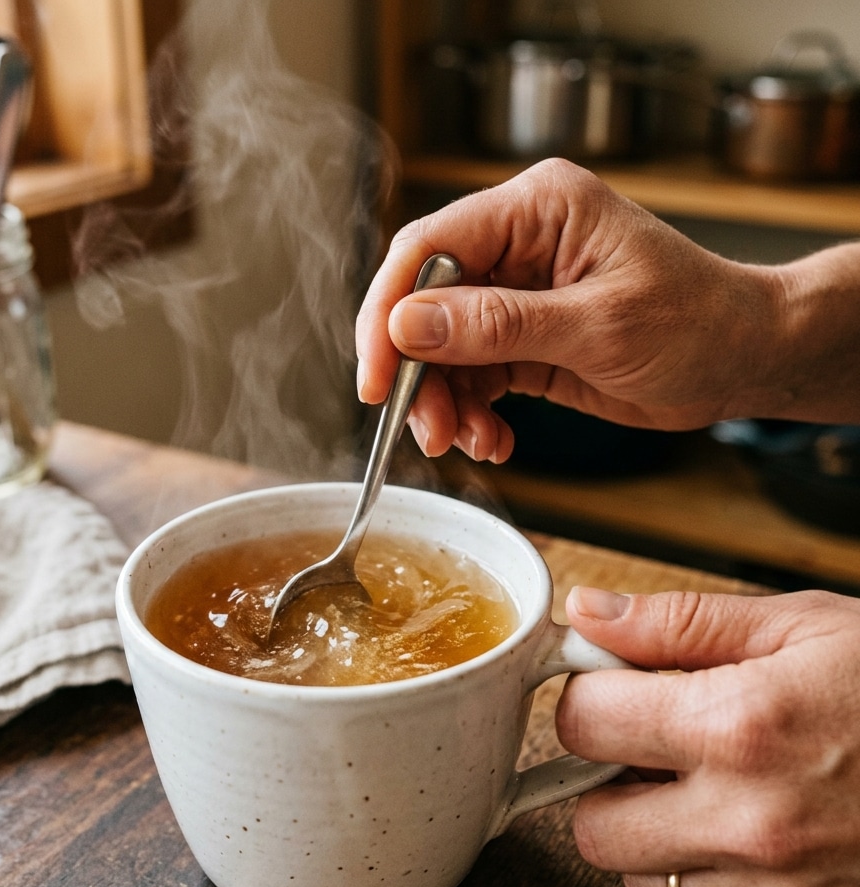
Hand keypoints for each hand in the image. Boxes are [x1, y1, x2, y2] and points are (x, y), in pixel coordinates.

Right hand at [356, 158, 859, 461]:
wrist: (743, 360)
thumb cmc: (696, 324)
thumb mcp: (597, 327)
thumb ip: (497, 326)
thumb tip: (407, 326)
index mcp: (535, 210)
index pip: (428, 248)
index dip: (389, 314)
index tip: (377, 379)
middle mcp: (517, 245)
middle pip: (424, 304)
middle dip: (418, 373)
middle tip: (425, 429)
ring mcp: (516, 294)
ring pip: (441, 349)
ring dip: (444, 403)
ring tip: (469, 442)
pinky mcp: (521, 339)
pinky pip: (471, 376)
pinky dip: (472, 414)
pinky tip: (493, 441)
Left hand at [555, 585, 859, 886]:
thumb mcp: (797, 623)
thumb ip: (676, 622)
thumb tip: (587, 613)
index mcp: (739, 726)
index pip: (580, 724)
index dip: (586, 695)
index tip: (607, 686)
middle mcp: (751, 822)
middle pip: (591, 824)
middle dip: (601, 778)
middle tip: (646, 743)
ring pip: (640, 879)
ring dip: (649, 831)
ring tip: (706, 782)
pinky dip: (706, 869)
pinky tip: (752, 821)